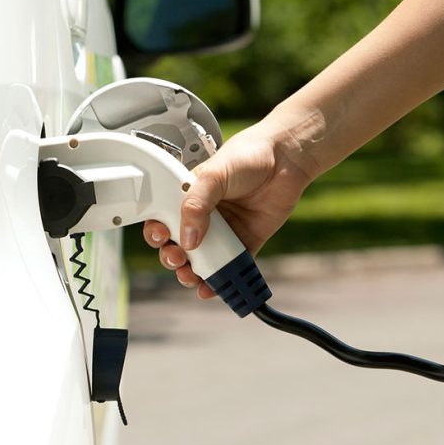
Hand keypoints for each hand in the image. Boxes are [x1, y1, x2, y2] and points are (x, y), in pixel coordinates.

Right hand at [142, 116, 317, 298]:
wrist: (286, 159)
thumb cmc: (248, 156)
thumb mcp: (214, 174)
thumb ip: (196, 204)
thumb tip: (188, 238)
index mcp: (188, 197)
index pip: (164, 220)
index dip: (158, 233)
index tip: (161, 237)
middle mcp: (204, 217)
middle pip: (179, 246)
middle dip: (173, 257)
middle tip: (177, 257)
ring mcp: (224, 232)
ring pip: (202, 261)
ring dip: (192, 274)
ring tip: (191, 276)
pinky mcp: (246, 243)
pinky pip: (231, 267)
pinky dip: (221, 281)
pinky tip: (212, 288)